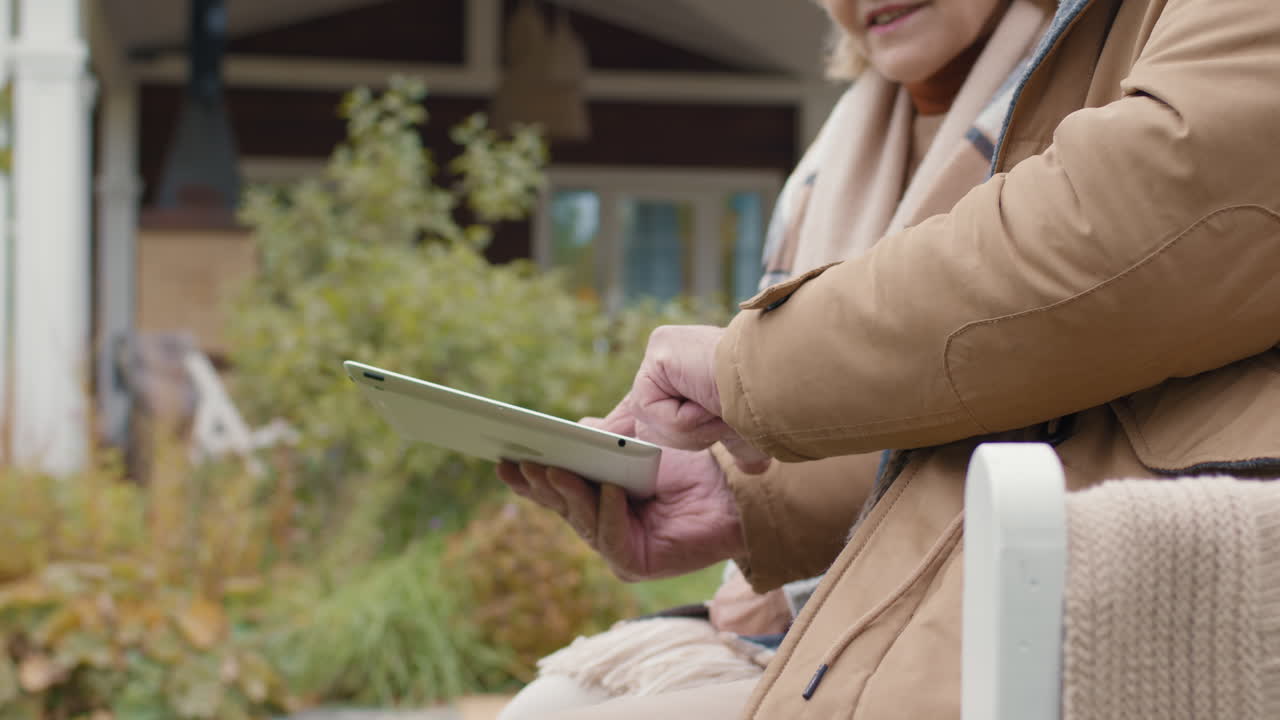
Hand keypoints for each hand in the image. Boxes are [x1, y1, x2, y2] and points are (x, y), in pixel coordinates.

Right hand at [495, 444, 744, 580]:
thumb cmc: (686, 465)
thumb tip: (576, 430)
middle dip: (539, 482)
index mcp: (592, 497)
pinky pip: (612, 538)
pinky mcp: (636, 564)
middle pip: (560, 504)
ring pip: (580, 520)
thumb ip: (606, 437)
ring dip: (568, 494)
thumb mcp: (637, 441)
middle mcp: (598, 525)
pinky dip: (609, 513)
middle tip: (521, 460)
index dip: (526, 476)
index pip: (552, 489)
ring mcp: (615, 548)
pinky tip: (609, 491)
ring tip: (555, 469)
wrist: (732, 491)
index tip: (502, 457)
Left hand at [599, 325, 769, 472]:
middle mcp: (670, 353)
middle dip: (673, 435)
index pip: (648, 402)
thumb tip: (753, 469)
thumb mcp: (744, 431)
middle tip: (706, 419)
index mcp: (686, 368)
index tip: (596, 432)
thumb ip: (731, 444)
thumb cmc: (774, 406)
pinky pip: (654, 409)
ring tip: (718, 409)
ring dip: (688, 430)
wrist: (787, 385)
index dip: (622, 423)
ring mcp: (663, 351)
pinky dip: (684, 420)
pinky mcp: (660, 351)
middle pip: (644, 417)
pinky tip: (708, 402)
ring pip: (650, 419)